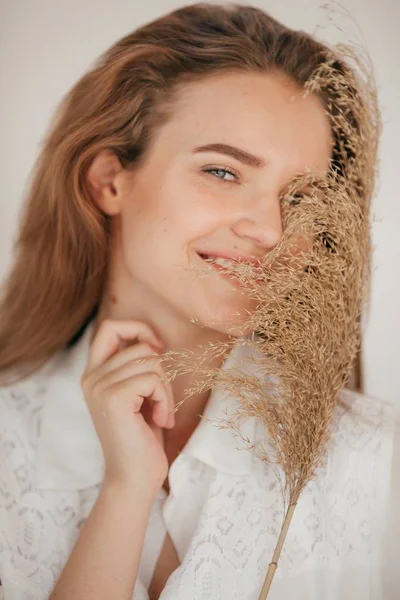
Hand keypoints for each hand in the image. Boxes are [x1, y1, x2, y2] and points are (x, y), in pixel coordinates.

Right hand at [80, 318, 174, 495]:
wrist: (134, 478)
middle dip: (161, 372)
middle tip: (160, 401)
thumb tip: (151, 340)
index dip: (138, 329)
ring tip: (160, 413)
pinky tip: (160, 420)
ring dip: (165, 389)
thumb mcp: (138, 394)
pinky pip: (154, 379)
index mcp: (94, 373)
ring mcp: (99, 386)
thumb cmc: (142, 437)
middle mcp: (91, 377)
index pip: (111, 327)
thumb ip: (136, 366)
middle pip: (141, 347)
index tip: (158, 349)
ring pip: (151, 362)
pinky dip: (165, 399)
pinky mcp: (114, 397)